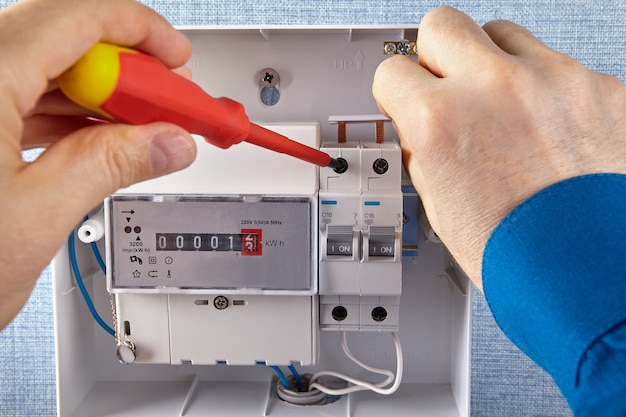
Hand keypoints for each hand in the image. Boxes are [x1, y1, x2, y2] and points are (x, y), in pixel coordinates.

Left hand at [0, 0, 196, 328]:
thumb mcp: (32, 219)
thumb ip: (109, 166)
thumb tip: (166, 142)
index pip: (75, 18)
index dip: (141, 31)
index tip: (179, 60)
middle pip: (64, 41)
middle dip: (129, 72)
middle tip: (169, 108)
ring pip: (44, 71)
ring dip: (102, 99)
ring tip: (143, 133)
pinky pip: (22, 100)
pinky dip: (68, 118)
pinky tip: (99, 142)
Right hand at [373, 6, 625, 288]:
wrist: (590, 276)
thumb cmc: (518, 256)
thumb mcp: (439, 206)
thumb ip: (424, 150)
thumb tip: (421, 124)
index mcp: (441, 121)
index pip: (392, 71)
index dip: (396, 91)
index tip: (406, 98)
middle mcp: (494, 88)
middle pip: (442, 25)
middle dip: (435, 54)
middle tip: (446, 83)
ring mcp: (554, 81)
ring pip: (503, 35)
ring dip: (493, 64)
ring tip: (503, 108)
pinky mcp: (601, 88)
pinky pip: (559, 67)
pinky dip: (547, 91)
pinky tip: (549, 130)